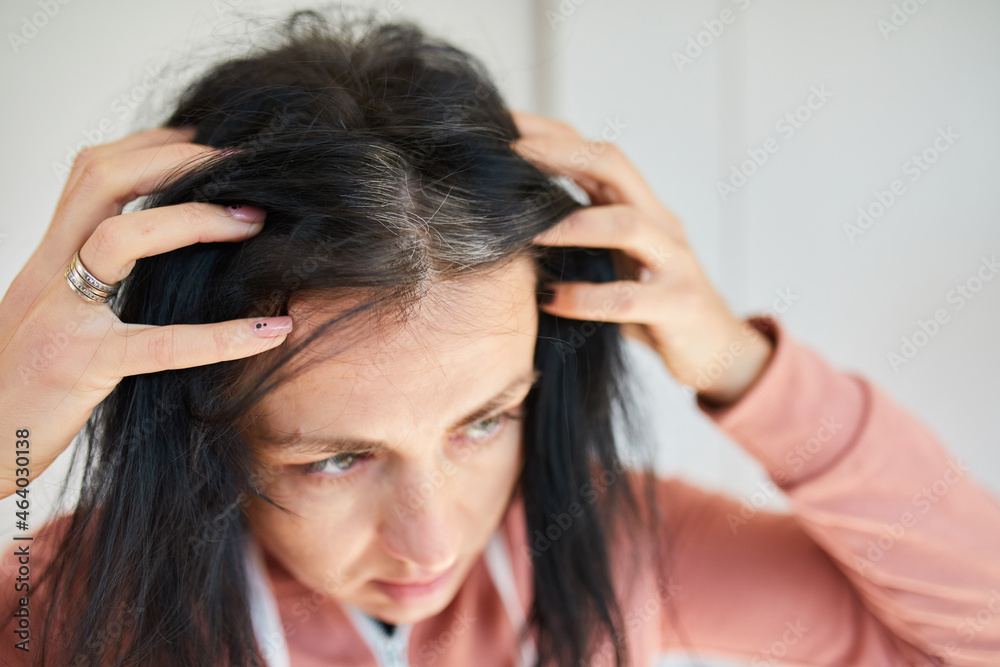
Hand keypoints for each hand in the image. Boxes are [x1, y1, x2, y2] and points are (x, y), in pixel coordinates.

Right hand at [0, 127, 292, 498]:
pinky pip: (160, 345)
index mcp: (44, 263)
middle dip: (174, 162)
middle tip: (238, 165)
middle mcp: (45, 276)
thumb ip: (84, 287)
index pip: (89, 176)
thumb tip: (145, 265)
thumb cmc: (19, 391)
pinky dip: (222, 336)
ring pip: (119, 240)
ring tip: (254, 221)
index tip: (201, 142)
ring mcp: (60, 318)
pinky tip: (271, 332)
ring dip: (194, 220)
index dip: (147, 146)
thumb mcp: (46, 320)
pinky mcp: (81, 367)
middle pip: (101, 182)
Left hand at [510, 110, 773, 406]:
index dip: (553, 135)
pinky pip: (627, 299)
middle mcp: (661, 225)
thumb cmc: (653, 303)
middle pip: (615, 166)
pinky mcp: (679, 307)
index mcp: (643, 208)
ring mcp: (674, 263)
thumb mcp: (619, 259)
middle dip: (561, 156)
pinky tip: (551, 300)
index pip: (597, 154)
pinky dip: (585, 298)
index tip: (505, 125)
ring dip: (574, 224)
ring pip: (628, 225)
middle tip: (512, 156)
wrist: (718, 350)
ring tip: (529, 232)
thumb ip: (585, 231)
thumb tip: (517, 213)